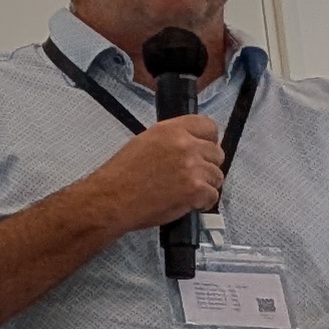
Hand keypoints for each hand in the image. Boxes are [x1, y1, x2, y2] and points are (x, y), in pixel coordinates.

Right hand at [94, 114, 224, 235]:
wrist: (112, 199)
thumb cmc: (122, 175)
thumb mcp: (144, 143)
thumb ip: (170, 140)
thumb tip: (190, 145)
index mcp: (171, 130)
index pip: (208, 126)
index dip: (208, 139)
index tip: (203, 149)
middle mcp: (185, 145)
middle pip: (216, 153)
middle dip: (206, 165)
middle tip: (189, 175)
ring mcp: (193, 168)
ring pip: (217, 176)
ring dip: (204, 185)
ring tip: (183, 190)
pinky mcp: (196, 190)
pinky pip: (212, 196)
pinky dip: (201, 202)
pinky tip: (184, 202)